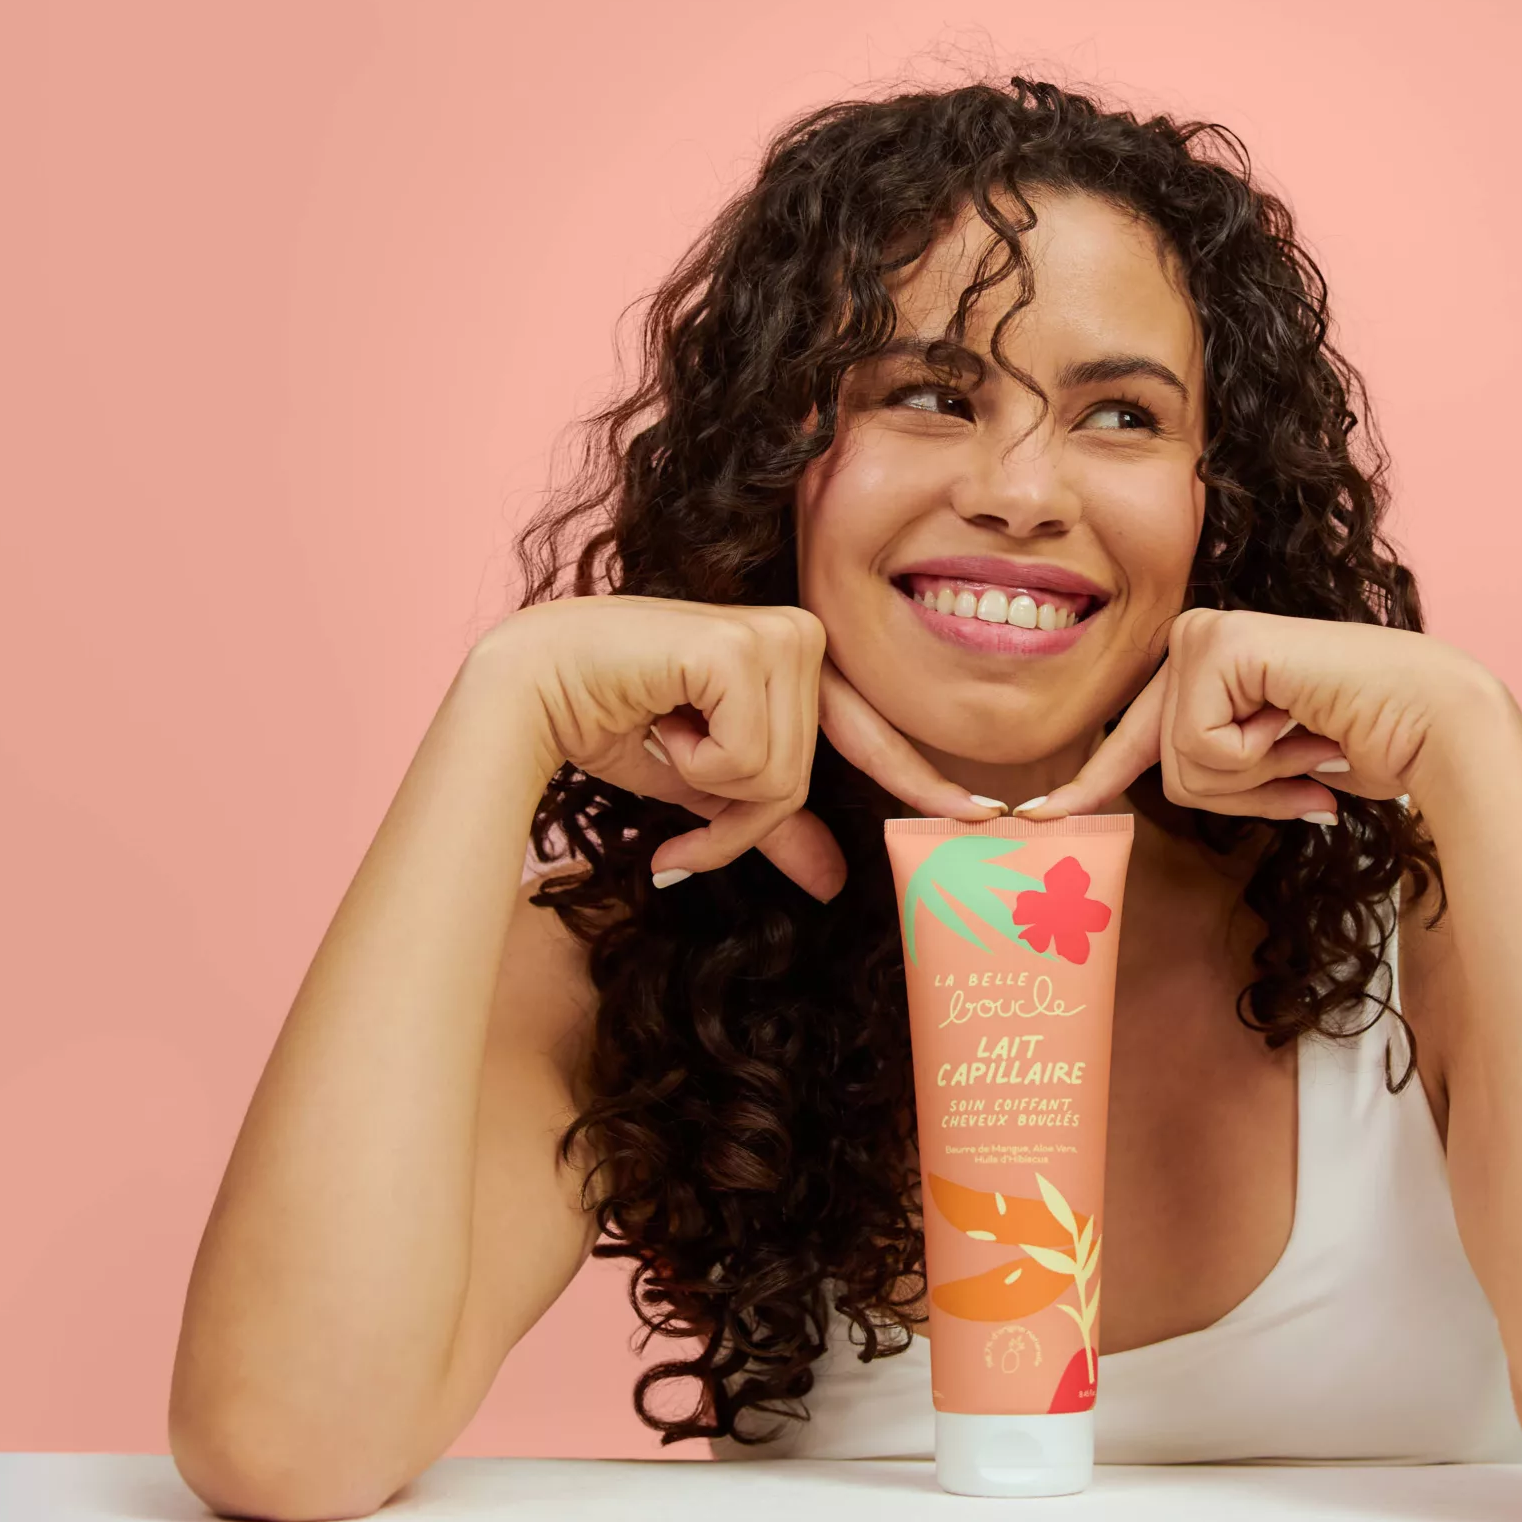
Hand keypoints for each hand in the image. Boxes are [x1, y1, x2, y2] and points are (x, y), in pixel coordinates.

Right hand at [481, 596, 1003, 900]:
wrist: (533, 691)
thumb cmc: (612, 721)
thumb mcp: (707, 787)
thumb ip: (769, 823)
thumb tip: (832, 884)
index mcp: (801, 661)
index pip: (869, 735)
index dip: (922, 781)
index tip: (988, 817)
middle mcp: (802, 637)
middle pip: (802, 781)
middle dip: (731, 808)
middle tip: (674, 759)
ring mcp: (778, 637)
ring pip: (777, 778)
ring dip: (706, 781)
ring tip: (663, 727)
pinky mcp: (742, 650)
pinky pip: (746, 760)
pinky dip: (693, 760)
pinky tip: (659, 712)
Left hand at [1012, 608, 1500, 823]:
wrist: (1430, 721)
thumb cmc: (1363, 743)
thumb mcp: (1265, 772)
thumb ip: (1213, 775)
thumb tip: (1162, 795)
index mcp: (1196, 672)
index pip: (1129, 742)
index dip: (1087, 786)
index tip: (1033, 819)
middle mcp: (1191, 644)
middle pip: (1165, 769)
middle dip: (1240, 791)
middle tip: (1303, 757)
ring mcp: (1201, 637)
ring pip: (1184, 764)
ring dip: (1258, 775)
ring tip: (1309, 735)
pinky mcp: (1220, 643)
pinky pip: (1205, 744)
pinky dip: (1262, 754)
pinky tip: (1302, 719)